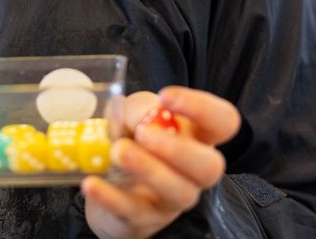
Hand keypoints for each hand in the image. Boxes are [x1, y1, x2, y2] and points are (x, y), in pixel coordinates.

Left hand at [82, 87, 240, 238]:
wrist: (106, 180)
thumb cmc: (130, 138)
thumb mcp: (132, 112)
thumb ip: (141, 107)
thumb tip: (147, 116)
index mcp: (195, 136)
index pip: (223, 121)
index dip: (203, 108)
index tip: (166, 96)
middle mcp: (191, 171)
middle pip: (211, 167)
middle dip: (179, 149)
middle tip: (144, 133)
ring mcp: (170, 200)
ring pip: (178, 193)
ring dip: (148, 169)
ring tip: (117, 151)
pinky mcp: (142, 219)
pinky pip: (132, 212)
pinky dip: (110, 197)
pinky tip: (91, 183)